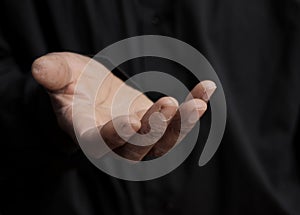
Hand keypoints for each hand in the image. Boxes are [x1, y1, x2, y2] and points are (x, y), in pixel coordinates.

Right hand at [32, 52, 215, 160]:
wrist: (90, 89)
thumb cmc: (73, 82)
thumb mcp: (61, 72)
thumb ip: (53, 73)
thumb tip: (39, 68)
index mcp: (87, 132)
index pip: (100, 144)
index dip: (115, 136)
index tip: (131, 120)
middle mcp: (115, 142)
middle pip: (137, 151)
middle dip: (155, 132)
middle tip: (169, 106)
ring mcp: (138, 136)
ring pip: (163, 144)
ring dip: (181, 126)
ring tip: (197, 103)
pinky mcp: (154, 124)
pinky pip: (175, 124)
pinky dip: (190, 110)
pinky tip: (205, 91)